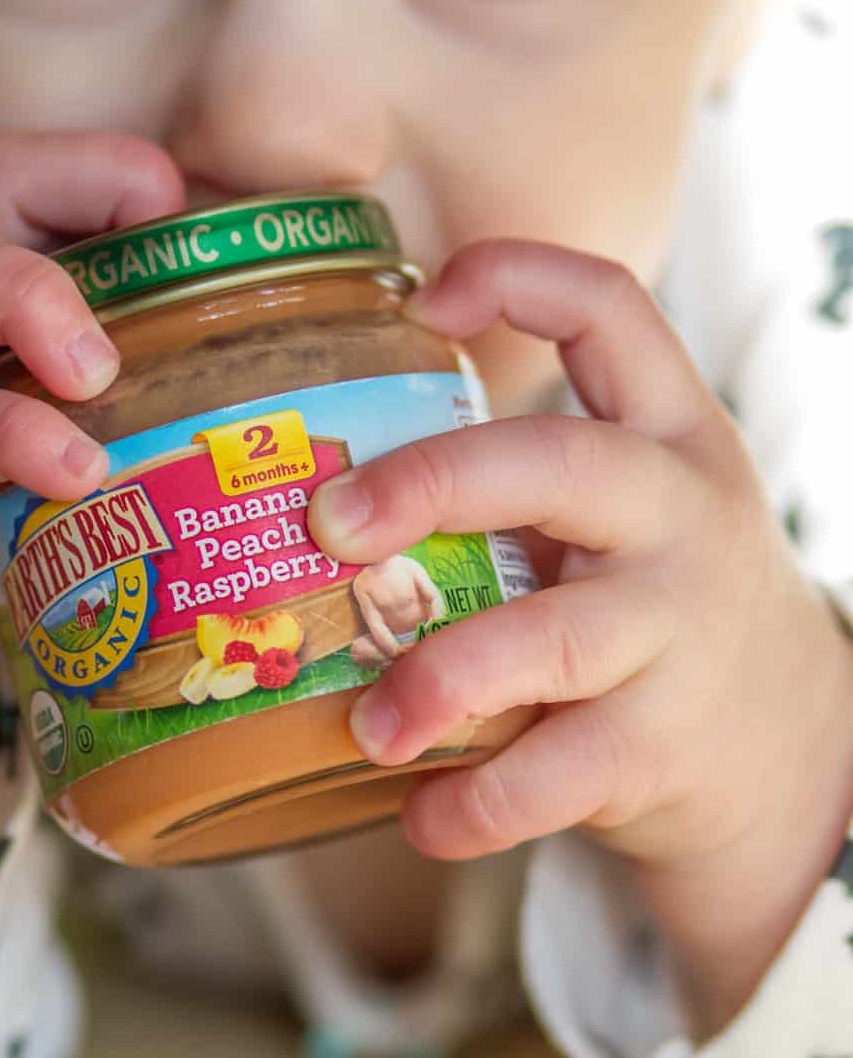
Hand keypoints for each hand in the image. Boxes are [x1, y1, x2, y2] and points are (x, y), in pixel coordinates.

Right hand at [0, 132, 183, 891]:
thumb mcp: (2, 406)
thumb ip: (76, 366)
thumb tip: (229, 362)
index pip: (24, 167)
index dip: (114, 172)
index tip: (190, 231)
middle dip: (91, 191)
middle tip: (176, 267)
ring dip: (40, 306)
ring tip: (103, 372)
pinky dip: (20, 439)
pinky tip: (79, 472)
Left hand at [307, 240, 852, 1033]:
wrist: (788, 748)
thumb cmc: (652, 604)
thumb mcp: (625, 514)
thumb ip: (515, 483)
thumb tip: (304, 474)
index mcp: (662, 437)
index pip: (611, 309)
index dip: (518, 277)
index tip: (422, 298)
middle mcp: (677, 518)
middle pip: (558, 464)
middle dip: (432, 484)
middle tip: (331, 523)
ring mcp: (677, 634)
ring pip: (552, 639)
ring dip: (440, 680)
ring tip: (370, 725)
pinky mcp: (663, 748)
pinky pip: (557, 775)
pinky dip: (474, 803)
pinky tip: (422, 815)